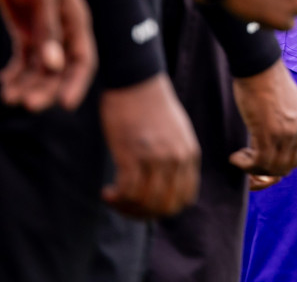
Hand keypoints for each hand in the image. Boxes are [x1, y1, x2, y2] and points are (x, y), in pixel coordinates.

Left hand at [0, 0, 94, 110]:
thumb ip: (47, 30)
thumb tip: (53, 64)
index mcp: (75, 21)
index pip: (82, 60)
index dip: (76, 83)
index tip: (63, 105)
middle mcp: (62, 31)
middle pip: (59, 69)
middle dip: (44, 88)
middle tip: (26, 104)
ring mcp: (43, 31)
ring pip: (39, 67)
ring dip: (25, 83)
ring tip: (7, 96)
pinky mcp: (25, 29)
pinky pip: (23, 58)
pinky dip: (15, 72)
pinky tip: (3, 82)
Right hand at [99, 74, 199, 217]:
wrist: (136, 82)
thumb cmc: (152, 106)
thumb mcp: (177, 133)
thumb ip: (178, 157)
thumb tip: (168, 185)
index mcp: (190, 154)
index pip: (185, 199)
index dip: (163, 209)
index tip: (145, 204)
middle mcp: (177, 159)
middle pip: (165, 207)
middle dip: (144, 214)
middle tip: (125, 206)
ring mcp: (155, 158)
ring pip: (144, 203)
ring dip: (126, 208)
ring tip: (113, 198)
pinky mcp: (132, 154)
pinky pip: (127, 192)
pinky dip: (115, 199)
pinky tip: (107, 192)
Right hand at [230, 60, 296, 181]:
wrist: (259, 67)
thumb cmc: (267, 82)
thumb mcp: (287, 105)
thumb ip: (287, 123)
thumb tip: (276, 139)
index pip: (296, 159)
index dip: (276, 165)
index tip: (260, 160)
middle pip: (285, 167)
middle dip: (264, 170)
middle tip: (248, 161)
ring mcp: (286, 134)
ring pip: (271, 167)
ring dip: (252, 168)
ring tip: (240, 157)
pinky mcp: (269, 133)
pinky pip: (258, 161)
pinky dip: (245, 164)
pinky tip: (235, 157)